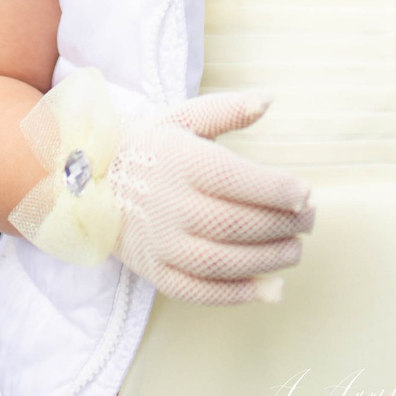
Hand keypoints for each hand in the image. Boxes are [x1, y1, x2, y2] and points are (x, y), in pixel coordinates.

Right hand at [111, 90, 314, 305]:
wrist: (85, 181)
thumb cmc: (147, 146)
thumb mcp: (182, 118)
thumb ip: (227, 110)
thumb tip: (269, 100)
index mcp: (181, 162)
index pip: (238, 181)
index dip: (279, 191)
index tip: (307, 193)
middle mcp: (170, 205)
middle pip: (237, 224)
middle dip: (284, 226)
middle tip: (309, 220)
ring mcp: (160, 242)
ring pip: (223, 262)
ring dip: (269, 261)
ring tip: (295, 250)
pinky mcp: (153, 270)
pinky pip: (198, 291)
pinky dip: (237, 295)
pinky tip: (269, 290)